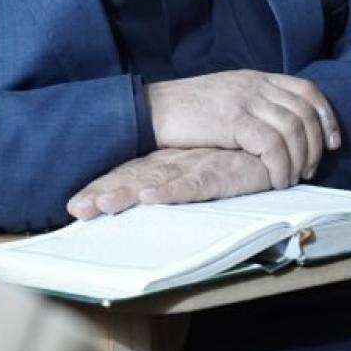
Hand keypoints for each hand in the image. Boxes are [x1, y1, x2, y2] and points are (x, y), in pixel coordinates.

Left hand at [66, 148, 273, 219]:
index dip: (101, 188)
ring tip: (99, 206)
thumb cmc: (238, 159)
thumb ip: (180, 181)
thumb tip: (149, 193)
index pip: (129, 174)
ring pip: (155, 180)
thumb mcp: (203, 172)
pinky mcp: (221, 173)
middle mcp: (177, 163)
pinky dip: (171, 192)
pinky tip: (150, 197)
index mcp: (169, 164)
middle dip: (103, 192)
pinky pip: (193, 184)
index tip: (75, 206)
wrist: (275, 142)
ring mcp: (196, 166)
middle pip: (132, 177)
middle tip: (76, 208)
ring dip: (126, 193)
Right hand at [146, 69, 340, 189]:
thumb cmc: (184, 109)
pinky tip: (275, 180)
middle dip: (315, 144)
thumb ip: (251, 104)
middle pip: (305, 111)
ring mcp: (245, 100)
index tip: (332, 142)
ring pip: (293, 129)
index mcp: (256, 78)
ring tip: (291, 178)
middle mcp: (255, 85)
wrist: (151, 108)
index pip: (306, 90)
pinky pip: (272, 145)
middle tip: (309, 170)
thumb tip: (274, 125)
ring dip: (299, 159)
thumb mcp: (226, 97)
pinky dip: (280, 166)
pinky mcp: (233, 120)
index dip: (325, 116)